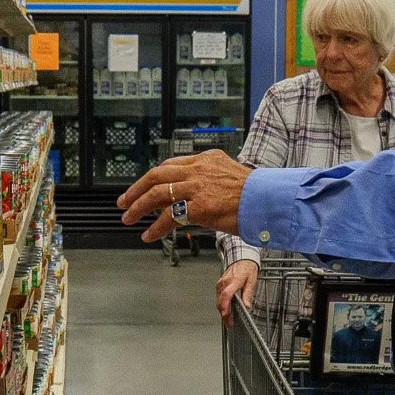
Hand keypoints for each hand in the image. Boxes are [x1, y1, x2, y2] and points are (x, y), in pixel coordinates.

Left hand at [117, 149, 252, 243]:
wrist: (270, 201)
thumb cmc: (257, 195)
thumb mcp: (232, 177)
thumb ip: (213, 180)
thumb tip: (200, 195)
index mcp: (207, 159)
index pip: (170, 165)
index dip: (153, 178)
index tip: (143, 186)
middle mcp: (199, 169)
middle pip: (157, 175)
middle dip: (136, 189)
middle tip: (124, 201)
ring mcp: (197, 186)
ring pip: (157, 194)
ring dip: (138, 207)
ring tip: (128, 217)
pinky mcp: (199, 205)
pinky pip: (169, 217)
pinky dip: (156, 228)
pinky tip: (149, 235)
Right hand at [216, 260, 258, 325]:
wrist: (242, 259)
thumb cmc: (247, 268)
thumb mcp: (251, 281)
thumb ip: (248, 294)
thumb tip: (247, 305)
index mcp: (233, 281)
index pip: (226, 295)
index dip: (225, 306)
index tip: (227, 315)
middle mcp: (224, 282)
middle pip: (220, 301)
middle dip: (224, 314)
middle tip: (229, 323)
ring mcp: (220, 284)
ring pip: (218, 300)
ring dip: (222, 310)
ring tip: (228, 319)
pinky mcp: (219, 285)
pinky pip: (218, 297)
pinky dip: (221, 304)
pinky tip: (226, 310)